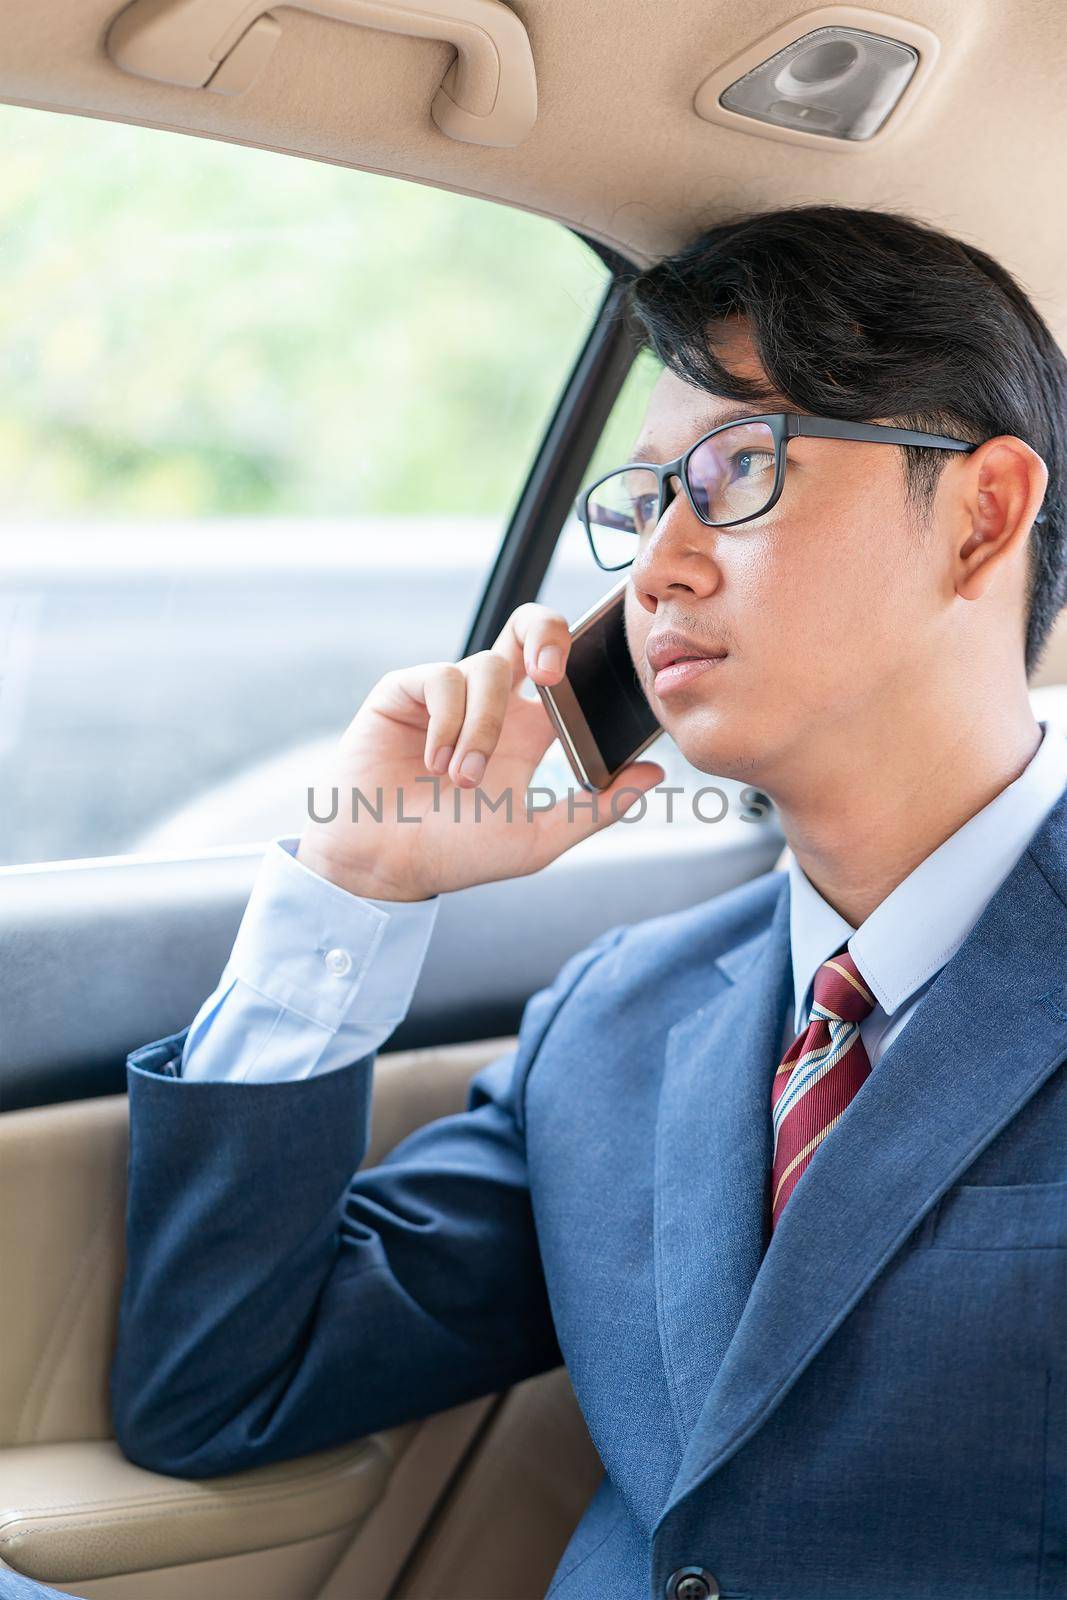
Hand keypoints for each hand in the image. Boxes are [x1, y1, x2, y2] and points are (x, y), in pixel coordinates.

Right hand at [295, 602, 664, 899]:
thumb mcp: (536, 839)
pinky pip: (441, 678)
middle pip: (527, 629)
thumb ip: (596, 808)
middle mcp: (491, 704)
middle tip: (553, 672)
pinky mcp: (404, 692)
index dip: (587, 663)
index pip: (567, 674)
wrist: (383, 866)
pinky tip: (435, 761)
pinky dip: (447, 720)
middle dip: (546, 632)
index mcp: (528, 731)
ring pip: (486, 670)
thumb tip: (655, 776)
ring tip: (462, 778)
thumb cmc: (455, 854)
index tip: (604, 684)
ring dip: (481, 727)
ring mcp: (447, 695)